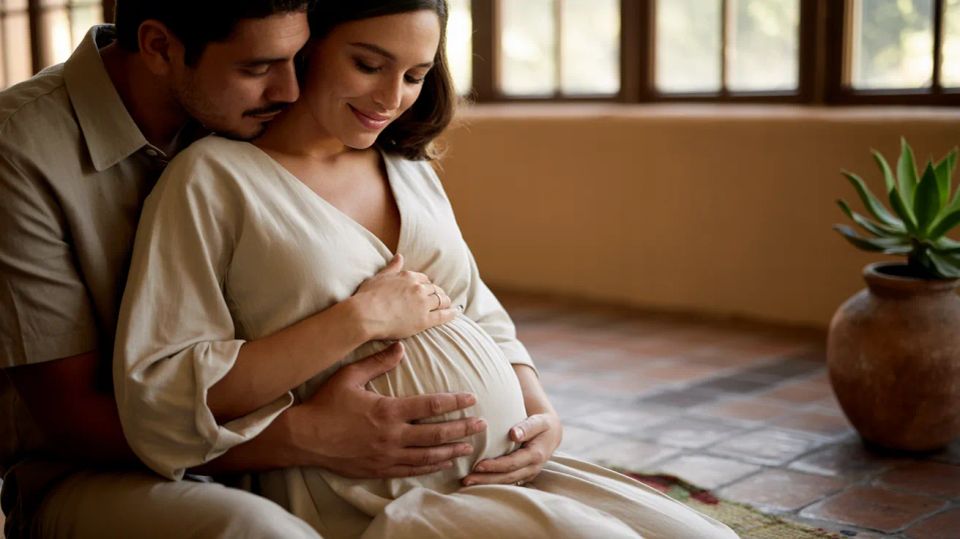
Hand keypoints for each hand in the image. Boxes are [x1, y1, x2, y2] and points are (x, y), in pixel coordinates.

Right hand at [286, 342, 487, 477]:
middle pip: (436, 433)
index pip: (431, 405)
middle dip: (462, 428)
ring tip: (469, 446)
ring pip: (428, 455)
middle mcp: (392, 435)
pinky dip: (430, 466)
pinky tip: (443, 462)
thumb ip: (378, 361)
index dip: (454, 402)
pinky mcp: (379, 469)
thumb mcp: (350, 376)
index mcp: (388, 410)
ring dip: (451, 450)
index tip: (471, 399)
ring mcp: (386, 455)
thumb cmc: (325, 405)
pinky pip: (411, 470)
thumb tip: (401, 347)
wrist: (303, 438)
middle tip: (482, 424)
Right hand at [353, 254, 457, 339]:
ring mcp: (423, 304)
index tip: (427, 289)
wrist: (365, 314)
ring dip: (445, 302)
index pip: (423, 279)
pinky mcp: (424, 320)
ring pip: (441, 300)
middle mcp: (418, 288)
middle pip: (434, 289)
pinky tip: (455, 313)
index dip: (426, 285)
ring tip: (448, 305)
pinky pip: (442, 315)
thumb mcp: (379, 277)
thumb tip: (400, 256)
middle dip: (438, 293)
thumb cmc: (367, 296)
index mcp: (408, 277)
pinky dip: (451, 314)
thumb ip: (392, 267)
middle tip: (440, 298)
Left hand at [461, 412, 562, 486]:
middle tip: (466, 479)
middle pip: (507, 477)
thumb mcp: (538, 421)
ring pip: (506, 483)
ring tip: (467, 483)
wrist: (551, 434)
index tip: (477, 465)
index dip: (495, 466)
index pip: (513, 463)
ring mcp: (528, 474)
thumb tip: (514, 434)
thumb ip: (527, 427)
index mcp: (536, 455)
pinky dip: (491, 484)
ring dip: (486, 484)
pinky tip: (477, 482)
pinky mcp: (522, 476)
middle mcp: (532, 468)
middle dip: (486, 479)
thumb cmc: (542, 424)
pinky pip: (507, 482)